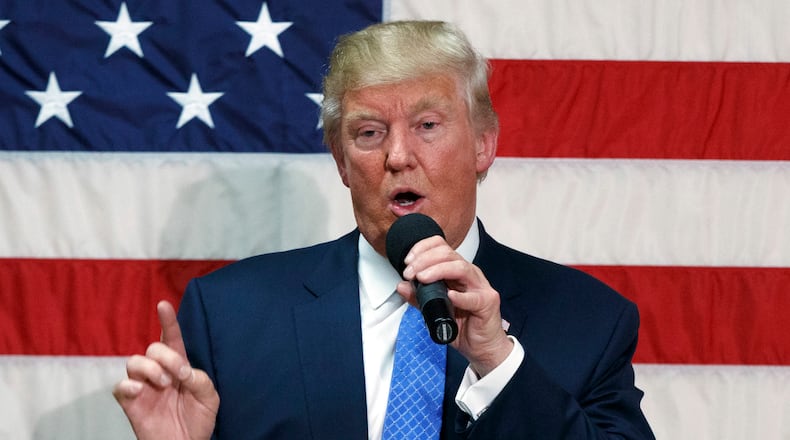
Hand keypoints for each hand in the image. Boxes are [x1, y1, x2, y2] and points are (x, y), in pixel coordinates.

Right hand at [113, 301, 218, 439]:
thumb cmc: (198, 420)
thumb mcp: (209, 399)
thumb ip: (202, 381)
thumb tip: (184, 372)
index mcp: (178, 366)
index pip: (171, 339)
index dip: (167, 321)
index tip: (163, 304)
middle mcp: (158, 372)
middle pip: (153, 348)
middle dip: (167, 357)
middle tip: (178, 376)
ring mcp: (143, 387)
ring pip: (134, 361)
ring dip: (150, 368)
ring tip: (163, 384)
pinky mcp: (130, 403)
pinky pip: (119, 386)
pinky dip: (128, 384)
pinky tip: (139, 390)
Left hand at [395, 236, 512, 376]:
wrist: (481, 347)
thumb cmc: (462, 325)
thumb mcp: (434, 310)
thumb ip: (419, 297)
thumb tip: (402, 286)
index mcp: (456, 271)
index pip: (441, 247)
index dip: (422, 249)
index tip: (407, 261)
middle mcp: (469, 274)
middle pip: (448, 254)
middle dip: (424, 260)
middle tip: (410, 273)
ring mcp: (480, 287)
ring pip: (460, 268)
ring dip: (437, 270)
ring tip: (422, 278)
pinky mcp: (487, 302)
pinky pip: (473, 297)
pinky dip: (460, 296)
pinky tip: (449, 296)